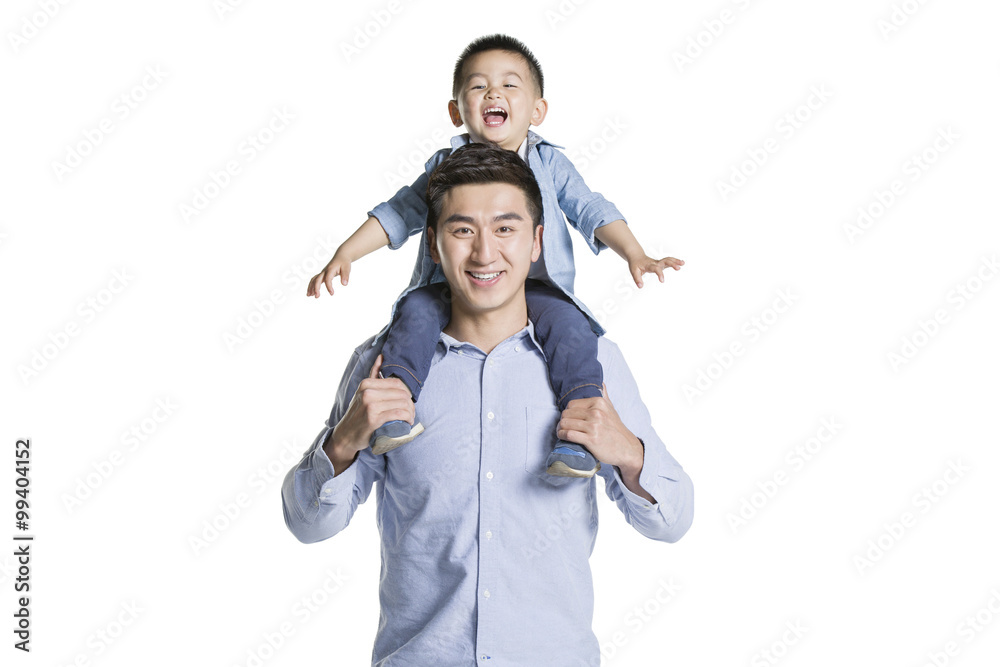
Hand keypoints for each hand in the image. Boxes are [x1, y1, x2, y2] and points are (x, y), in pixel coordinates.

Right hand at [307, 251, 351, 297]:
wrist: (341, 256)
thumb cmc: (344, 262)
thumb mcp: (347, 268)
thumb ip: (345, 276)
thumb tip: (344, 284)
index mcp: (330, 269)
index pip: (328, 279)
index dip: (329, 286)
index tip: (332, 293)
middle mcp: (324, 271)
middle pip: (318, 279)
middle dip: (316, 288)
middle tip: (317, 297)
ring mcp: (322, 272)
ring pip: (314, 279)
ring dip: (311, 287)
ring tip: (309, 295)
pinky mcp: (322, 274)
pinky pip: (315, 280)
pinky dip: (311, 285)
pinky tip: (311, 292)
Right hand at [324, 355, 413, 473]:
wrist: (345, 435)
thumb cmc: (357, 414)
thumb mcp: (363, 392)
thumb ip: (373, 374)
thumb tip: (382, 356)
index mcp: (366, 384)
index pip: (397, 383)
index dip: (407, 393)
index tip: (407, 403)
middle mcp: (368, 392)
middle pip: (402, 393)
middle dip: (410, 404)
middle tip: (410, 413)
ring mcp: (370, 405)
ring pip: (402, 403)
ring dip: (410, 412)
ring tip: (409, 418)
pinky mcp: (374, 418)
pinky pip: (399, 414)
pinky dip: (407, 418)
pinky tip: (407, 422)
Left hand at [556, 385, 643, 476]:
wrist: (626, 448)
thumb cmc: (616, 429)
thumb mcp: (611, 409)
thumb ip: (604, 395)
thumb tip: (600, 383)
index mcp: (599, 402)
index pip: (571, 404)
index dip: (567, 412)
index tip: (569, 418)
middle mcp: (596, 412)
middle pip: (566, 413)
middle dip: (562, 420)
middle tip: (563, 427)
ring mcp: (594, 426)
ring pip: (565, 423)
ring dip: (560, 429)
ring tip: (561, 432)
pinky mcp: (591, 439)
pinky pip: (568, 434)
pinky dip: (562, 435)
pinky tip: (563, 437)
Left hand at [628, 255, 684, 287]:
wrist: (636, 257)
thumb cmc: (635, 265)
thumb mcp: (634, 272)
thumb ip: (637, 279)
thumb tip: (640, 286)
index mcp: (649, 265)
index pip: (656, 268)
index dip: (660, 274)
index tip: (662, 281)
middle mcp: (655, 262)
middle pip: (665, 261)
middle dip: (672, 264)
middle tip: (678, 268)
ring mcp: (659, 262)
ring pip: (668, 259)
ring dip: (675, 261)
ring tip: (683, 263)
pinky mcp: (661, 263)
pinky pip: (669, 260)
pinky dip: (675, 261)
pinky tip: (682, 263)